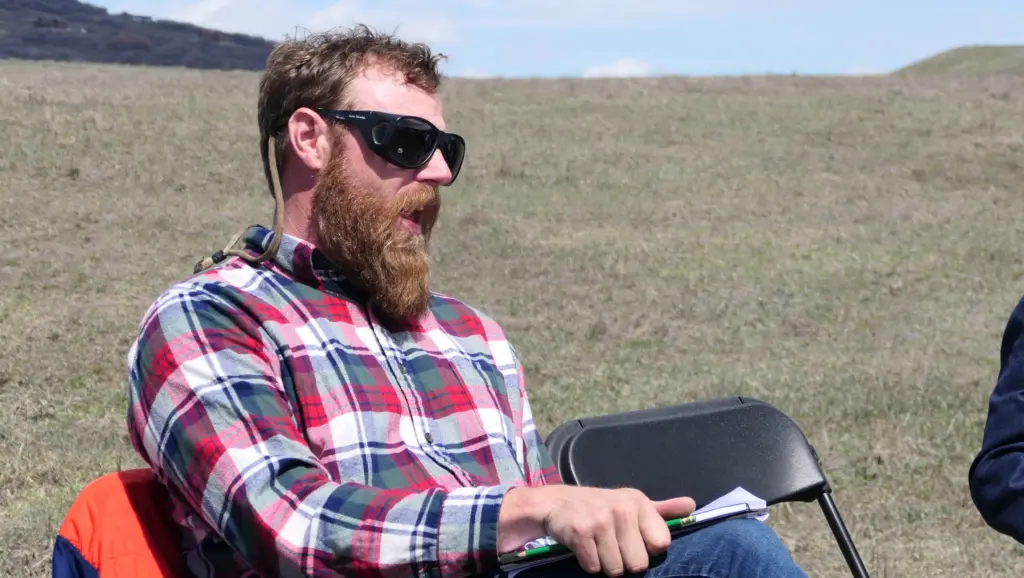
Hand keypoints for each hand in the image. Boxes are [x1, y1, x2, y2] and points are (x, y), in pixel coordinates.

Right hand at [498, 485, 695, 575]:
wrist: (556, 503)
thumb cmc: (600, 507)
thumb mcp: (632, 503)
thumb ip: (663, 510)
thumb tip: (693, 506)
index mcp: (639, 502)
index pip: (661, 544)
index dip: (647, 549)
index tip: (634, 540)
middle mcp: (622, 509)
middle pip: (639, 564)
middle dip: (625, 561)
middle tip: (612, 545)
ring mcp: (600, 521)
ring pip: (616, 570)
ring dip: (606, 564)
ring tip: (598, 546)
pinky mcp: (580, 534)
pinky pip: (594, 568)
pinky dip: (588, 563)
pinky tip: (584, 548)